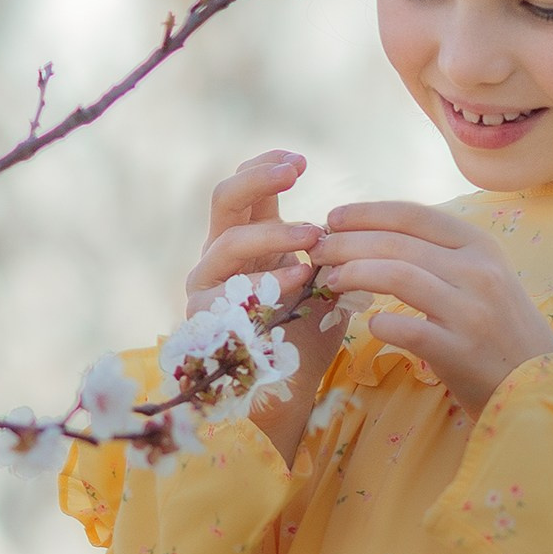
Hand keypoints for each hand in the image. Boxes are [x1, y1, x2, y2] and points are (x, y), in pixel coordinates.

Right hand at [184, 150, 348, 441]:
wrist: (283, 394)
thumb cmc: (303, 334)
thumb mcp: (320, 285)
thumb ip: (325, 252)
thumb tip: (351, 222)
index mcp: (248, 239)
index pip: (249, 188)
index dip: (268, 166)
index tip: (302, 159)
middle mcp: (219, 255)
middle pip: (225, 199)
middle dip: (259, 179)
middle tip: (295, 170)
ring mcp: (206, 285)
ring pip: (228, 243)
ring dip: (273, 235)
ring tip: (313, 236)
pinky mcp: (202, 319)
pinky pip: (227, 292)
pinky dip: (264, 281)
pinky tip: (297, 278)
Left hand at [309, 200, 552, 417]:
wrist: (537, 383)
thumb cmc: (499, 328)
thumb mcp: (481, 276)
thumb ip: (438, 254)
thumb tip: (372, 235)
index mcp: (480, 244)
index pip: (412, 215)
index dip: (366, 212)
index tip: (332, 218)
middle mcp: (478, 270)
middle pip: (396, 243)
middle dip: (346, 242)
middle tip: (316, 251)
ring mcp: (470, 310)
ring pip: (396, 276)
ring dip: (353, 274)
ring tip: (330, 282)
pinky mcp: (460, 350)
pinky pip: (405, 328)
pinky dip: (379, 324)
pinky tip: (369, 325)